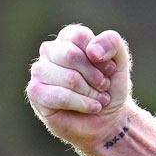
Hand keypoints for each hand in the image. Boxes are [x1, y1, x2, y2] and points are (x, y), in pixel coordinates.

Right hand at [27, 24, 132, 148]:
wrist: (108, 119)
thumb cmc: (110, 88)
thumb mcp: (120, 63)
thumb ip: (112, 44)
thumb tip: (92, 50)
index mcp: (68, 38)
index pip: (79, 36)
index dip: (100, 57)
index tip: (110, 71)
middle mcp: (50, 51)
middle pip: (70, 55)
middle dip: (95, 76)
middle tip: (104, 87)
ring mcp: (40, 71)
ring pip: (69, 78)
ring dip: (91, 93)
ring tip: (98, 99)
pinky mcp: (36, 92)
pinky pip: (60, 97)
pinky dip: (83, 104)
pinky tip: (91, 108)